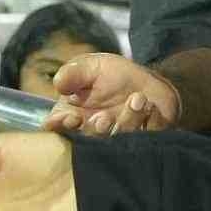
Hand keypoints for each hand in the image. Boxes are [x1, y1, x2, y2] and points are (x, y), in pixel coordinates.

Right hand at [46, 53, 177, 136]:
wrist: (145, 80)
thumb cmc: (109, 76)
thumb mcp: (89, 68)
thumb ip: (73, 74)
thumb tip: (59, 83)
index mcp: (73, 119)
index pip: (60, 129)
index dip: (63, 126)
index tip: (72, 117)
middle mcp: (94, 135)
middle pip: (90, 141)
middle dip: (97, 130)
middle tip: (103, 117)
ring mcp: (120, 142)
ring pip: (121, 141)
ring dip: (127, 122)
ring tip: (136, 100)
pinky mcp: (146, 141)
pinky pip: (150, 137)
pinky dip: (151, 121)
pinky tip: (150, 105)